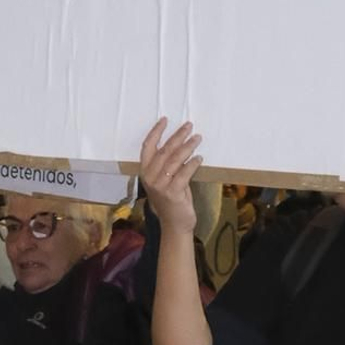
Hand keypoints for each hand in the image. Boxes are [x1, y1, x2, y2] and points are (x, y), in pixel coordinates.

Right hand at [139, 119, 202, 233]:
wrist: (174, 225)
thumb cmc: (171, 201)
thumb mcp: (164, 181)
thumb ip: (167, 165)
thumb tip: (179, 144)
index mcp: (145, 172)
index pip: (147, 147)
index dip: (156, 132)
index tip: (165, 120)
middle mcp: (150, 177)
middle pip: (164, 150)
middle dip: (178, 136)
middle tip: (189, 126)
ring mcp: (160, 185)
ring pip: (175, 160)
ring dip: (188, 147)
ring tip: (197, 138)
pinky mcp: (172, 192)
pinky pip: (184, 173)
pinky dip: (193, 164)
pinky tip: (199, 158)